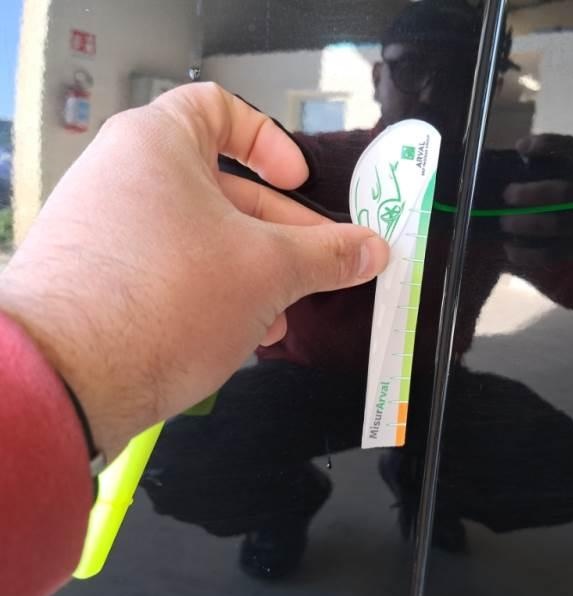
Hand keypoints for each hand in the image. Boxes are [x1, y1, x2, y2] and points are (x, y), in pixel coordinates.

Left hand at [0, 83, 388, 458]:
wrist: (69, 379)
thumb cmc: (168, 297)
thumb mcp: (270, 271)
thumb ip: (329, 254)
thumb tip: (373, 250)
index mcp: (159, 145)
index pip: (221, 109)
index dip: (269, 140)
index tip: (298, 182)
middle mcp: (124, 177)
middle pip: (222, 186)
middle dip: (279, 230)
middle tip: (319, 265)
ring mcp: (108, 230)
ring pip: (201, 236)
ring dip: (253, 271)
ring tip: (283, 313)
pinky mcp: (101, 278)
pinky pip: (171, 269)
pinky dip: (213, 291)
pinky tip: (243, 332)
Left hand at [501, 133, 572, 267]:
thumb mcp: (570, 175)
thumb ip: (541, 169)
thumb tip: (497, 171)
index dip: (548, 146)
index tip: (521, 148)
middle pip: (564, 193)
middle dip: (531, 194)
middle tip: (507, 194)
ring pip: (556, 225)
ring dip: (525, 224)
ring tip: (504, 222)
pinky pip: (551, 254)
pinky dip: (526, 254)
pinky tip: (510, 248)